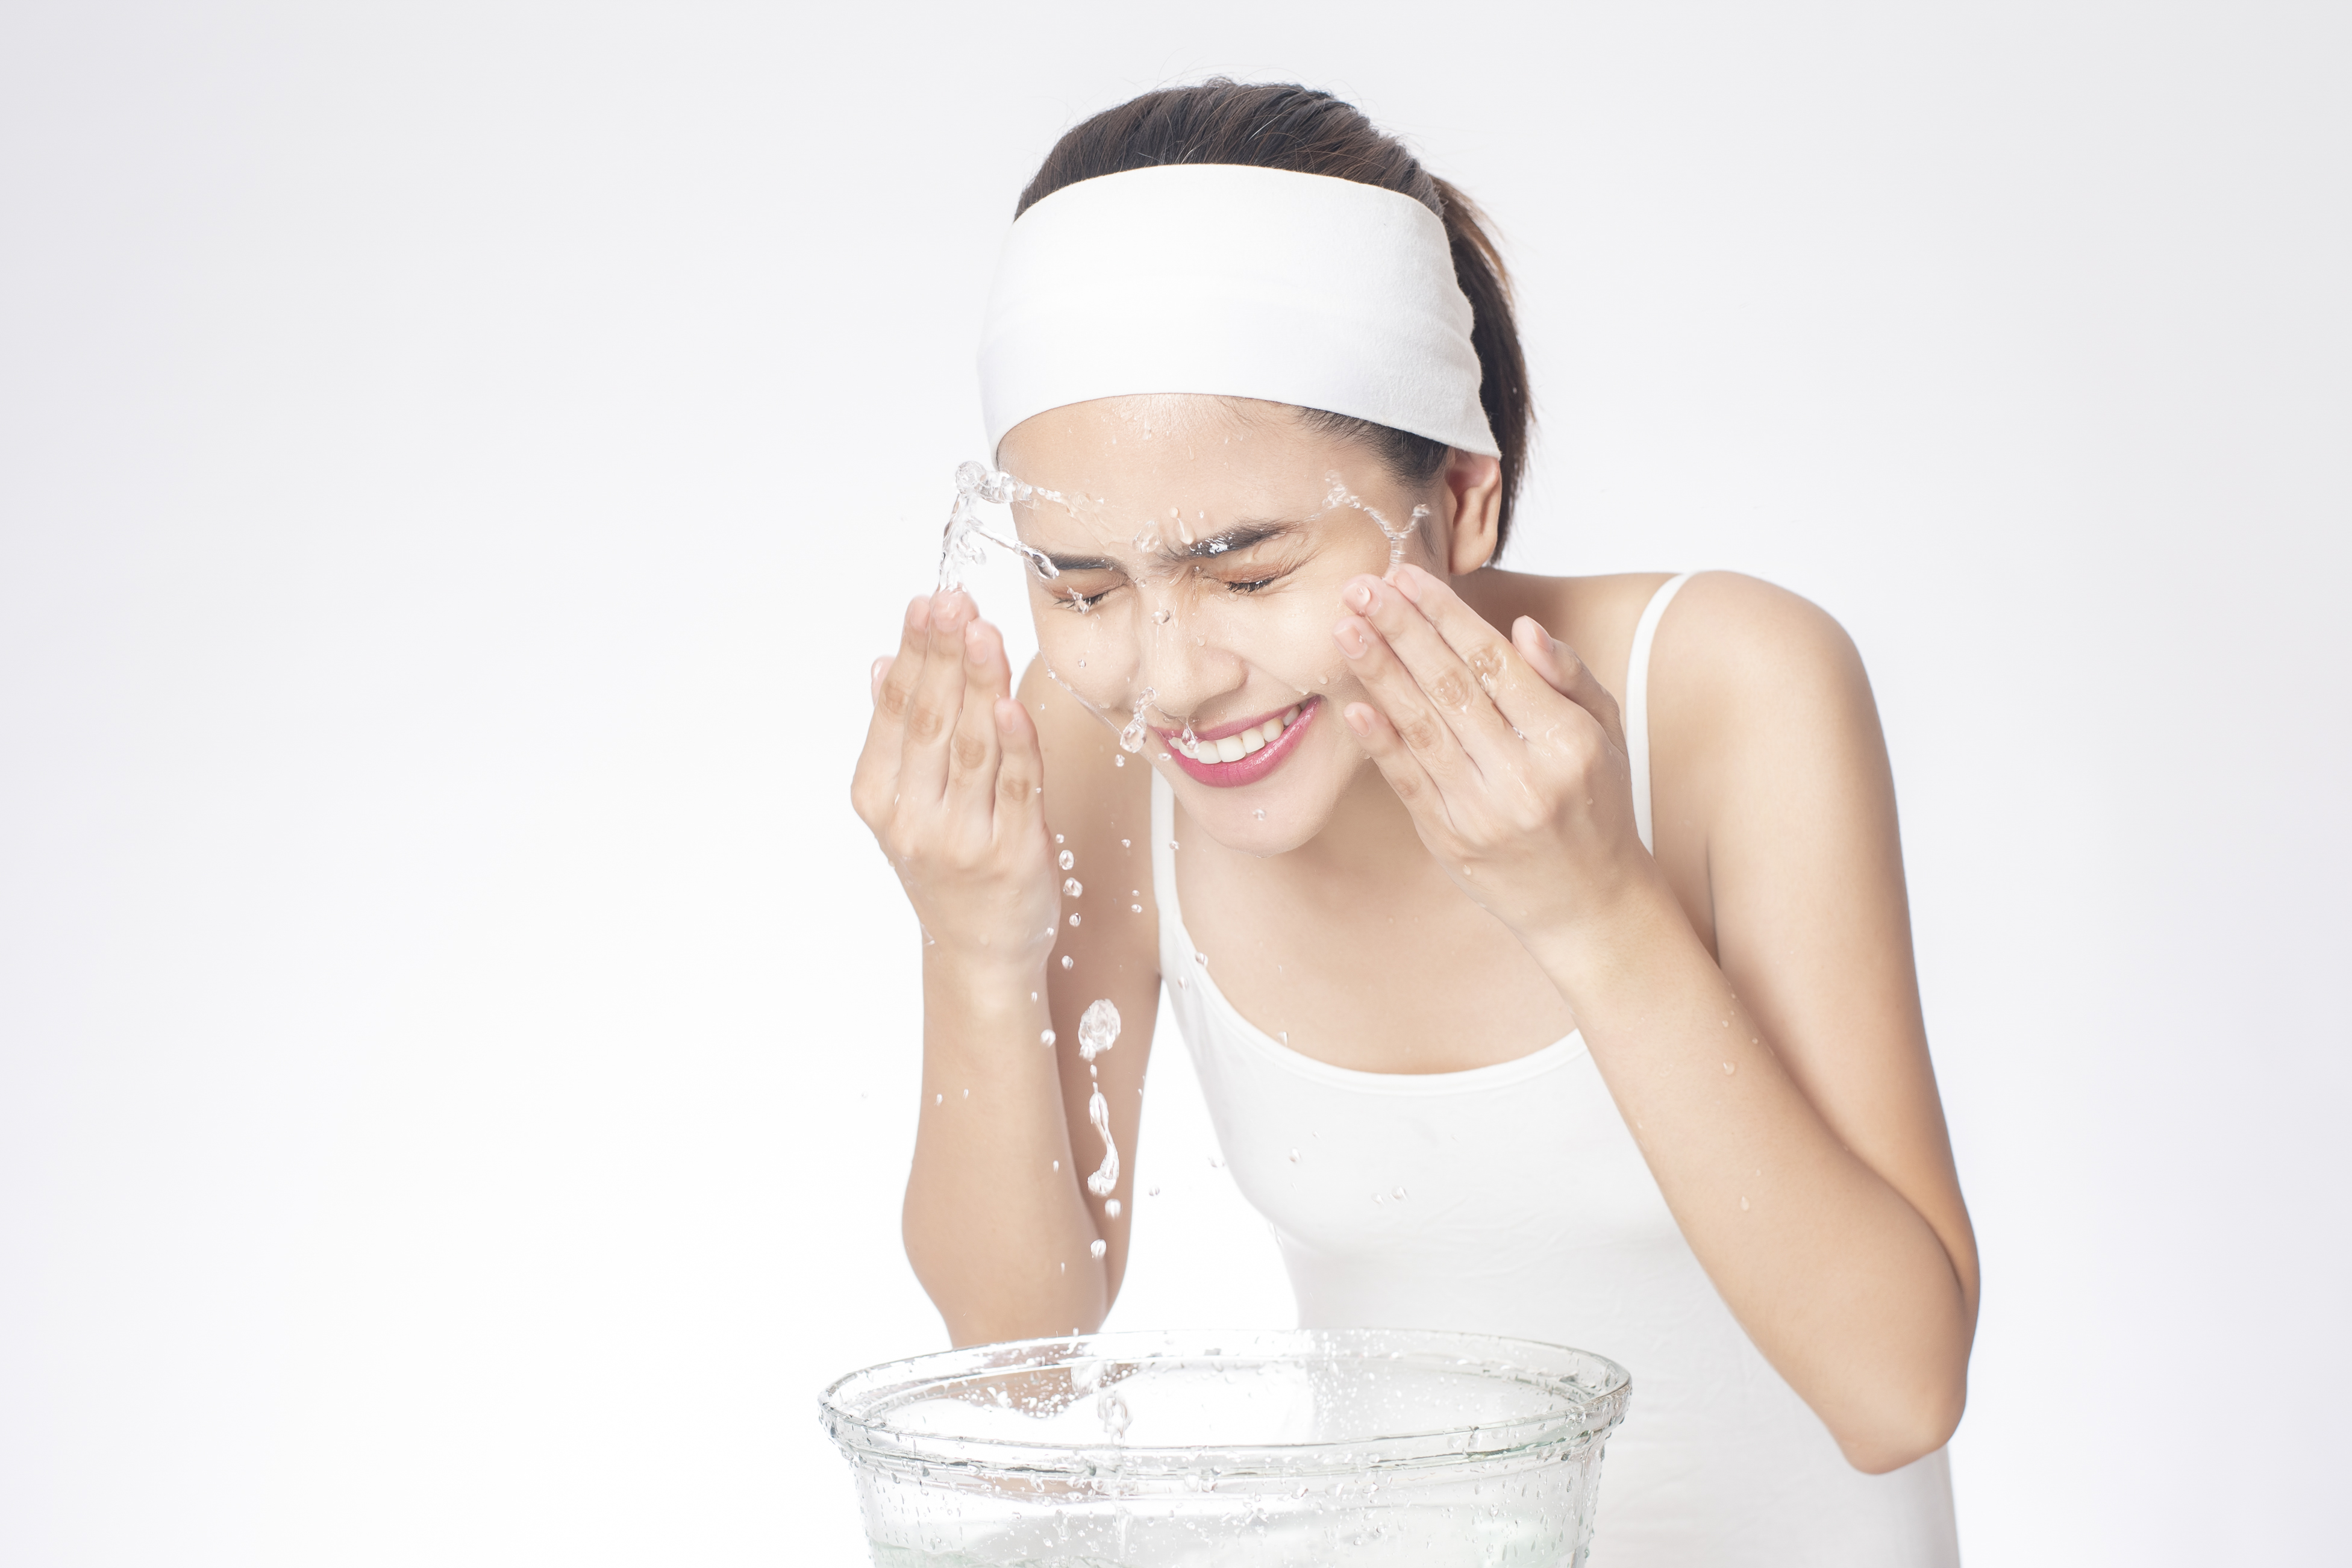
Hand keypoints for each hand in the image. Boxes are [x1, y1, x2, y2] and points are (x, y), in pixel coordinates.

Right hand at [851, 590, 1057, 974]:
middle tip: (952, 601)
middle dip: (941, 654)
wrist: (980, 953)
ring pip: (970, 745)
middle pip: (929, 721)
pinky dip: (1013, 745)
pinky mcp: (1014, 854)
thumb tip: (878, 664)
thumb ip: (896, 737)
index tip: (927, 602)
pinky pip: (1016, 788)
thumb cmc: (948, 868)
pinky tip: (1008, 703)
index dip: (912, 653)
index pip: (896, 712)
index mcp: (879, 799)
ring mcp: (962, 838)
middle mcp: (913, 820)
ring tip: (980, 628)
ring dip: (976, 682)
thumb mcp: (906, 806)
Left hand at [1333, 564, 1664, 949]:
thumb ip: (1568, 677)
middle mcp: (1523, 776)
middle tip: (1361, 587)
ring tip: (1345, 629)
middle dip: (1401, 631)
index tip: (1408, 577)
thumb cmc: (1597, 805)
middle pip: (1450, 688)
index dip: (1446, 617)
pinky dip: (1379, 741)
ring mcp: (1482, 812)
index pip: (1496, 663)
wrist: (1589, 905)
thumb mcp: (1606, 735)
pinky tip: (1353, 704)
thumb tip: (1523, 628)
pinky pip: (1407, 781)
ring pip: (1421, 728)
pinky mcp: (1449, 840)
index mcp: (1567, 742)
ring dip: (1378, 673)